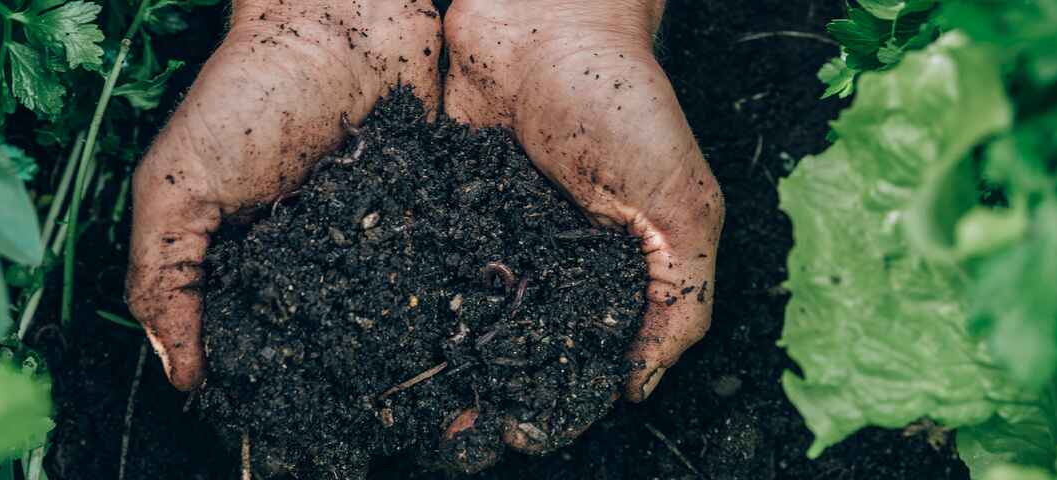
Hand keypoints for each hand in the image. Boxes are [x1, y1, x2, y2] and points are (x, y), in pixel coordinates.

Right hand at [126, 0, 440, 390]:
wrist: (333, 18)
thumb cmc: (242, 94)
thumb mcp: (177, 187)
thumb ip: (165, 275)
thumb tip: (180, 376)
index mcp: (253, 259)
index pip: (260, 338)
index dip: (267, 374)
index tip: (284, 407)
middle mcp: (316, 253)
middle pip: (330, 329)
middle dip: (342, 358)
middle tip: (362, 390)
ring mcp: (375, 231)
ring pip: (392, 305)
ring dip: (403, 329)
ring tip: (418, 361)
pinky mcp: (426, 203)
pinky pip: (441, 255)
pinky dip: (449, 279)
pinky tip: (460, 308)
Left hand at [440, 0, 722, 455]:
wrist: (548, 17)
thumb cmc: (628, 104)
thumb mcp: (683, 206)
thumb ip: (679, 298)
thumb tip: (642, 389)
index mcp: (608, 271)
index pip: (581, 355)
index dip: (553, 400)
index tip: (518, 436)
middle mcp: (547, 259)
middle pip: (513, 343)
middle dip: (483, 391)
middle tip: (447, 435)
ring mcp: (491, 229)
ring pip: (460, 310)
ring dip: (436, 355)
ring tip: (402, 401)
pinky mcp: (442, 196)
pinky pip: (421, 253)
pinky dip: (401, 290)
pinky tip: (373, 329)